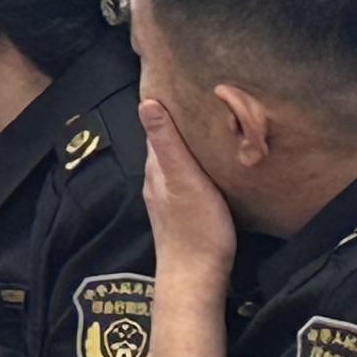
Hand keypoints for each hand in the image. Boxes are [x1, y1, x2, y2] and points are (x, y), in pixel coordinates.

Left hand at [137, 102, 237, 356]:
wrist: (196, 276)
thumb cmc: (195, 227)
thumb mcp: (183, 179)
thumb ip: (166, 143)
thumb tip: (145, 102)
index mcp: (156, 166)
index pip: (155, 125)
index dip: (165, 103)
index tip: (178, 80)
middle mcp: (157, 178)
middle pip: (165, 141)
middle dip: (179, 120)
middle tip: (200, 96)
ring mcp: (169, 196)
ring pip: (176, 159)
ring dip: (188, 142)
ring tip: (208, 122)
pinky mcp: (184, 210)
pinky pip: (187, 176)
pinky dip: (196, 162)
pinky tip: (211, 162)